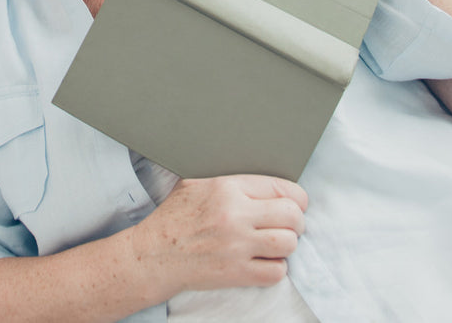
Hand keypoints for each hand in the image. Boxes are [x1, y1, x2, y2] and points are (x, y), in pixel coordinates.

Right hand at [131, 175, 306, 294]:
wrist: (155, 254)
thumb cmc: (175, 217)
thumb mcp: (196, 183)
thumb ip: (228, 178)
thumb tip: (258, 179)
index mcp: (227, 187)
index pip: (282, 187)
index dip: (296, 197)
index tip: (296, 204)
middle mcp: (236, 215)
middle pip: (292, 216)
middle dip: (297, 221)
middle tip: (290, 225)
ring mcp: (237, 246)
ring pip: (289, 243)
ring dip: (287, 245)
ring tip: (277, 243)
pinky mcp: (237, 273)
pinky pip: (276, 272)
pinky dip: (276, 268)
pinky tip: (265, 261)